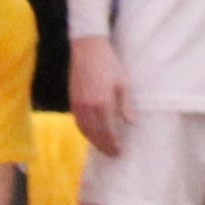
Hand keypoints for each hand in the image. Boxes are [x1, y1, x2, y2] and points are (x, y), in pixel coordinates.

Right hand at [71, 36, 131, 155]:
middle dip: (105, 147)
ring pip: (85, 131)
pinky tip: (91, 134)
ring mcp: (79, 105)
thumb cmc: (109, 64)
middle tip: (112, 155)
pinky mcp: (72, 101)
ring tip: (103, 148)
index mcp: (104, 103)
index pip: (108, 132)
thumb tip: (132, 124)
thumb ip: (126, 105)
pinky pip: (78, 123)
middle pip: (96, 135)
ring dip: (94, 142)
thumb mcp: (123, 83)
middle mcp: (89, 107)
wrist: (88, 49)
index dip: (114, 144)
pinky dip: (84, 132)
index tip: (120, 152)